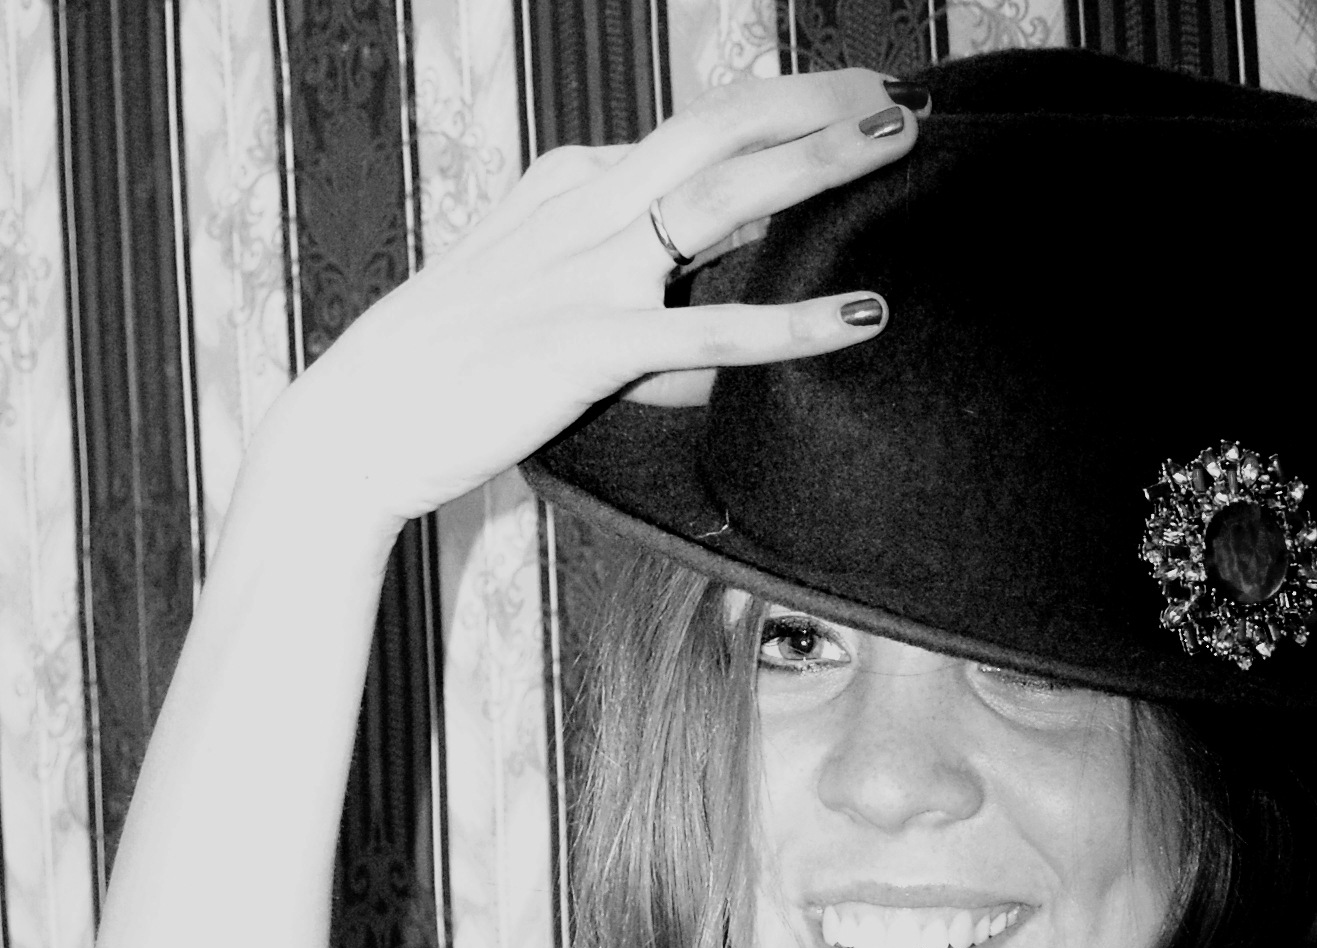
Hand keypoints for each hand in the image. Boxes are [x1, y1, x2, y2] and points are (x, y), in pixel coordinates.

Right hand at [277, 70, 915, 536]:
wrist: (358, 425)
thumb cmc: (450, 375)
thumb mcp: (544, 312)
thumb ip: (632, 317)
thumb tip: (711, 360)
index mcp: (570, 186)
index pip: (691, 133)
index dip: (778, 111)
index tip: (849, 103)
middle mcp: (583, 206)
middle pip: (718, 128)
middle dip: (814, 101)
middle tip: (898, 94)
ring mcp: (585, 270)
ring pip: (723, 196)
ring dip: (817, 161)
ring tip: (898, 140)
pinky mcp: (586, 344)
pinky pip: (709, 330)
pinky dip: (792, 321)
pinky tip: (861, 313)